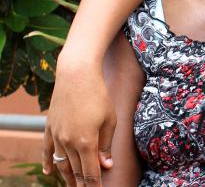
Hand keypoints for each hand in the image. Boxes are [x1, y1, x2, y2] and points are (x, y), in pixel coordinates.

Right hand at [43, 57, 116, 185]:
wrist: (76, 75)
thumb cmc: (99, 95)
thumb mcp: (110, 119)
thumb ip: (106, 144)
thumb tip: (106, 166)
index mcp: (86, 141)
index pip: (90, 171)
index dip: (93, 185)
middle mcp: (68, 141)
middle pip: (74, 170)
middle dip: (81, 184)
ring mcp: (57, 135)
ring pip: (61, 163)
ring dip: (67, 176)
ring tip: (73, 186)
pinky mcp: (50, 127)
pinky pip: (47, 150)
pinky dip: (49, 162)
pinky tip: (49, 172)